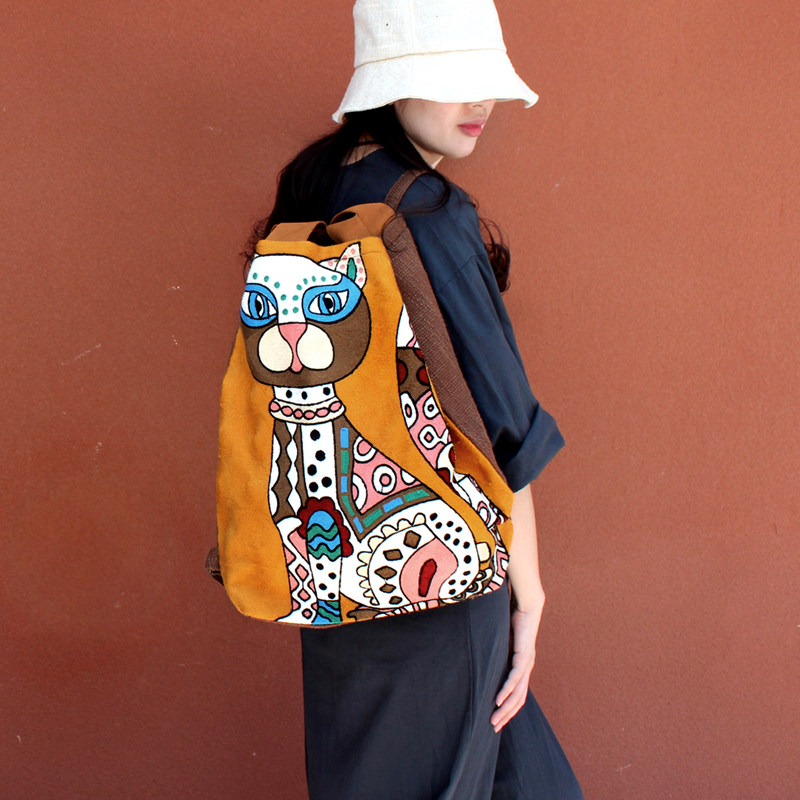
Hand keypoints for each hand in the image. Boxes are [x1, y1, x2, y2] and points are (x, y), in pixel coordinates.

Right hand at [490, 603, 541, 731]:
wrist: (527, 604)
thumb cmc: (512, 618)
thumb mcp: (501, 639)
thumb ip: (494, 649)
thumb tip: (478, 652)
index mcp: (521, 666)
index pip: (516, 694)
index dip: (507, 709)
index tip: (496, 720)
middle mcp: (526, 668)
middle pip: (517, 699)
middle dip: (506, 715)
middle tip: (493, 728)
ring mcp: (526, 663)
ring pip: (517, 693)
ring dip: (505, 709)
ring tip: (494, 720)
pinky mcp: (524, 656)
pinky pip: (515, 678)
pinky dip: (507, 691)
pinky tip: (498, 701)